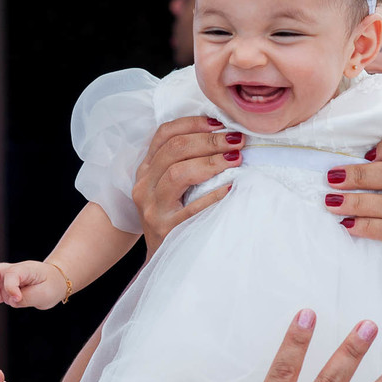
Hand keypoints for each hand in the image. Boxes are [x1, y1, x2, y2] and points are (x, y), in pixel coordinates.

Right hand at [0, 261, 65, 308]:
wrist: (54, 281)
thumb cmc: (51, 285)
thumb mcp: (45, 293)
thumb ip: (27, 297)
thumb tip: (10, 300)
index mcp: (25, 269)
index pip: (12, 275)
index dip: (12, 288)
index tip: (17, 299)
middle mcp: (12, 271)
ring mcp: (5, 280)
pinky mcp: (3, 289)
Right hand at [132, 116, 239, 255]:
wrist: (163, 258)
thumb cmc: (174, 216)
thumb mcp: (169, 186)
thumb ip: (184, 161)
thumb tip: (224, 134)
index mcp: (146, 169)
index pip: (164, 134)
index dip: (192, 123)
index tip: (220, 122)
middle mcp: (144, 185)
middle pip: (174, 150)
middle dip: (209, 140)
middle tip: (237, 140)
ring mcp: (152, 208)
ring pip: (177, 173)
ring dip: (210, 162)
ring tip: (235, 159)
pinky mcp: (165, 229)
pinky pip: (191, 208)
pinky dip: (213, 195)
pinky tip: (231, 187)